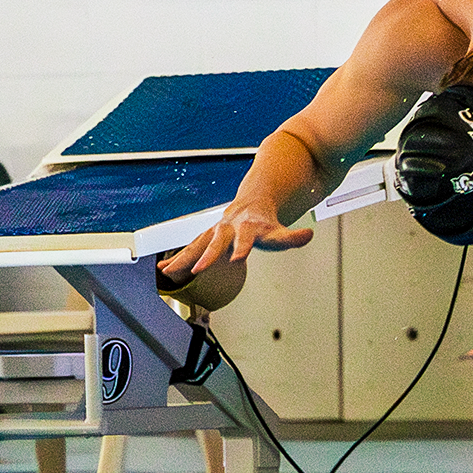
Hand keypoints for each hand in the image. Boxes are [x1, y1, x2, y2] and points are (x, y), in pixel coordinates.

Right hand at [159, 202, 313, 282]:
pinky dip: (178, 258)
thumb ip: (292, 236)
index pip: (246, 239)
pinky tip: (164, 270)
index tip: (237, 259)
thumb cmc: (264, 221)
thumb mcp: (279, 230)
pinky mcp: (205, 237)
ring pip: (197, 245)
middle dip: (208, 255)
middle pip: (217, 242)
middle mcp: (227, 228)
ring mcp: (214, 232)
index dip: (242, 248)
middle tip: (199, 269)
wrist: (251, 202)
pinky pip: (190, 248)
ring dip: (185, 258)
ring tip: (170, 271)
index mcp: (246, 227)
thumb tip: (309, 234)